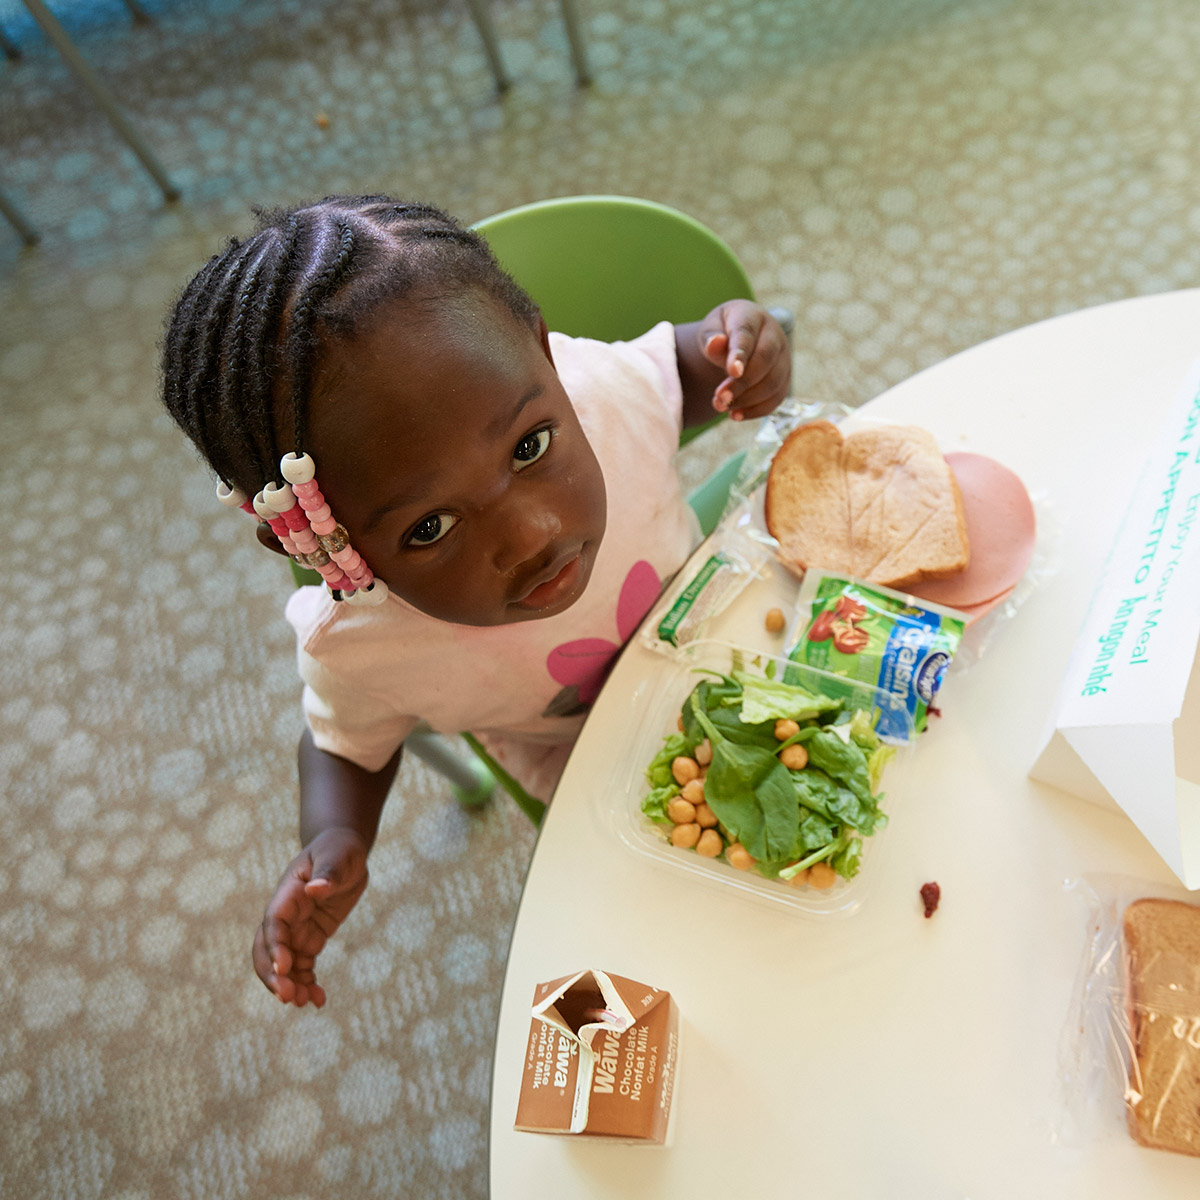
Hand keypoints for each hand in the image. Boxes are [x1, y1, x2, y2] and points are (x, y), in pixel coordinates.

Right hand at [252, 827, 368, 1006]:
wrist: (343, 851)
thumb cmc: (339, 849)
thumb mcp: (339, 855)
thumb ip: (328, 872)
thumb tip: (315, 889)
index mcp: (288, 894)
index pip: (273, 923)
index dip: (275, 946)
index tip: (285, 968)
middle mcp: (286, 915)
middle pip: (267, 950)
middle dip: (273, 976)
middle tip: (290, 998)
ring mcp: (296, 930)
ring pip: (283, 965)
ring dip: (290, 986)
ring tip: (307, 1003)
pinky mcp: (309, 939)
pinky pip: (302, 967)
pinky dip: (307, 984)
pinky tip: (319, 1000)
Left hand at [697, 300, 791, 420]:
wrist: (737, 339)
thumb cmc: (722, 332)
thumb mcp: (710, 329)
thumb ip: (710, 337)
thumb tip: (715, 344)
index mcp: (752, 317)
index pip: (748, 334)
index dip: (741, 353)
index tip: (732, 371)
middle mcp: (774, 336)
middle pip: (765, 360)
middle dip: (742, 383)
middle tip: (720, 398)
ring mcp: (783, 358)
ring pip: (773, 383)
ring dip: (747, 399)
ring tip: (721, 406)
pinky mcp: (784, 380)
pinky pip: (776, 399)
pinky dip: (756, 410)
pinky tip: (735, 415)